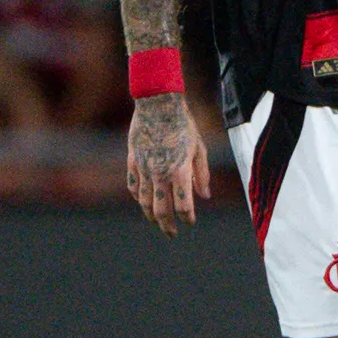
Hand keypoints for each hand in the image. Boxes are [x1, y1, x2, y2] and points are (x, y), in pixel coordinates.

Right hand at [125, 90, 208, 233]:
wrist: (159, 104)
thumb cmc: (184, 124)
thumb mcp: (199, 148)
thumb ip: (202, 175)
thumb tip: (205, 196)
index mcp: (180, 171)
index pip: (183, 206)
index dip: (187, 218)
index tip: (190, 222)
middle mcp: (160, 174)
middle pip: (161, 210)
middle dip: (167, 225)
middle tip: (171, 233)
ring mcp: (144, 168)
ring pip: (144, 201)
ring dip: (151, 215)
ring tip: (156, 221)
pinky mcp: (132, 160)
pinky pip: (132, 185)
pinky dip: (137, 197)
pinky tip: (142, 201)